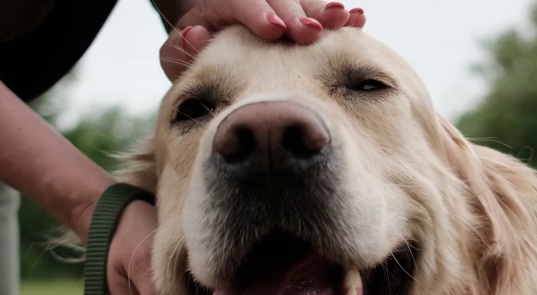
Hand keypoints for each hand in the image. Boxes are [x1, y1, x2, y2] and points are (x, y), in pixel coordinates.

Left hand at [160, 0, 365, 79]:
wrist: (212, 25)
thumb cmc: (197, 45)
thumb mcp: (179, 47)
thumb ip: (182, 46)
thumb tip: (195, 34)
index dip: (257, 12)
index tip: (274, 30)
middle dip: (297, 12)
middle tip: (311, 32)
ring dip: (324, 10)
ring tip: (346, 20)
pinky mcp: (300, 6)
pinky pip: (321, 5)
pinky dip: (340, 16)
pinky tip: (357, 20)